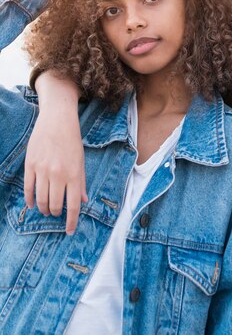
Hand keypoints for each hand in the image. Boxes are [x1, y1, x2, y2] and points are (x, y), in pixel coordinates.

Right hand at [24, 71, 86, 234]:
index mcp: (74, 174)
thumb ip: (81, 182)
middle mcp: (58, 174)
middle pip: (54, 205)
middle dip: (55, 214)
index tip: (70, 231)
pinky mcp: (30, 165)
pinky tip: (33, 204)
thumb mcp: (81, 160)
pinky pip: (28, 188)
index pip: (73, 205)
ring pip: (41, 199)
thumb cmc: (72, 140)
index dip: (72, 221)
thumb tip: (83, 201)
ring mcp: (42, 170)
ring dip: (43, 208)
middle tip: (56, 214)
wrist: (57, 119)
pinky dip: (30, 199)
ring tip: (46, 210)